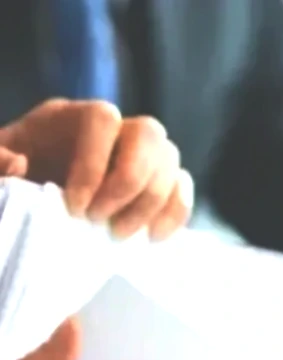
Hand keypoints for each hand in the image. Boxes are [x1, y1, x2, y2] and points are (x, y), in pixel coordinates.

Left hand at [0, 99, 191, 239]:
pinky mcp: (158, 181)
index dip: (95, 163)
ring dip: (152, 203)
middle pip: (148, 134)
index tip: (76, 208)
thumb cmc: (10, 181)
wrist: (27, 200)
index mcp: (70, 117)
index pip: (102, 120)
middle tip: (103, 222)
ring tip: (119, 234)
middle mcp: (114, 128)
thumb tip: (18, 164)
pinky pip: (183, 187)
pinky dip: (175, 213)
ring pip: (171, 160)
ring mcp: (141, 153)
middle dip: (130, 183)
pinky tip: (152, 237)